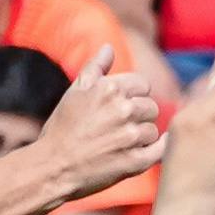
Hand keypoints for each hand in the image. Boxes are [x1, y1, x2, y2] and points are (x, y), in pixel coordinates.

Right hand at [34, 48, 165, 203]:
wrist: (53, 167)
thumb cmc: (63, 128)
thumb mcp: (75, 91)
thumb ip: (95, 67)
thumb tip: (109, 48)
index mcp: (110, 89)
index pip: (143, 85)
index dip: (134, 97)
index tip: (121, 108)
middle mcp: (123, 110)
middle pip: (151, 108)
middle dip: (138, 116)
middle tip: (118, 129)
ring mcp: (130, 136)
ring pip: (153, 130)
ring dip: (142, 137)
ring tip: (120, 144)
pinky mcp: (135, 161)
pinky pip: (161, 150)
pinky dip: (161, 149)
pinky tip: (154, 148)